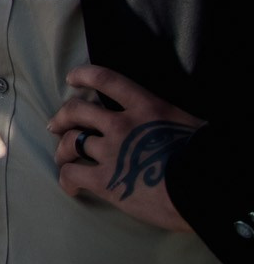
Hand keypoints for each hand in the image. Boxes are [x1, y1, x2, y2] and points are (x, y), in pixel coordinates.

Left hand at [48, 64, 199, 232]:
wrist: (206, 188)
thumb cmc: (207, 158)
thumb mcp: (189, 126)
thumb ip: (169, 123)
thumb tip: (171, 129)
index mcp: (146, 106)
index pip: (106, 79)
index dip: (85, 75)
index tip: (72, 78)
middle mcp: (121, 124)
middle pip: (77, 111)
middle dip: (63, 117)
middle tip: (55, 125)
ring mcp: (110, 151)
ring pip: (71, 143)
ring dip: (63, 151)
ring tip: (62, 159)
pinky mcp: (105, 179)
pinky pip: (73, 174)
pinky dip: (67, 179)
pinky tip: (71, 186)